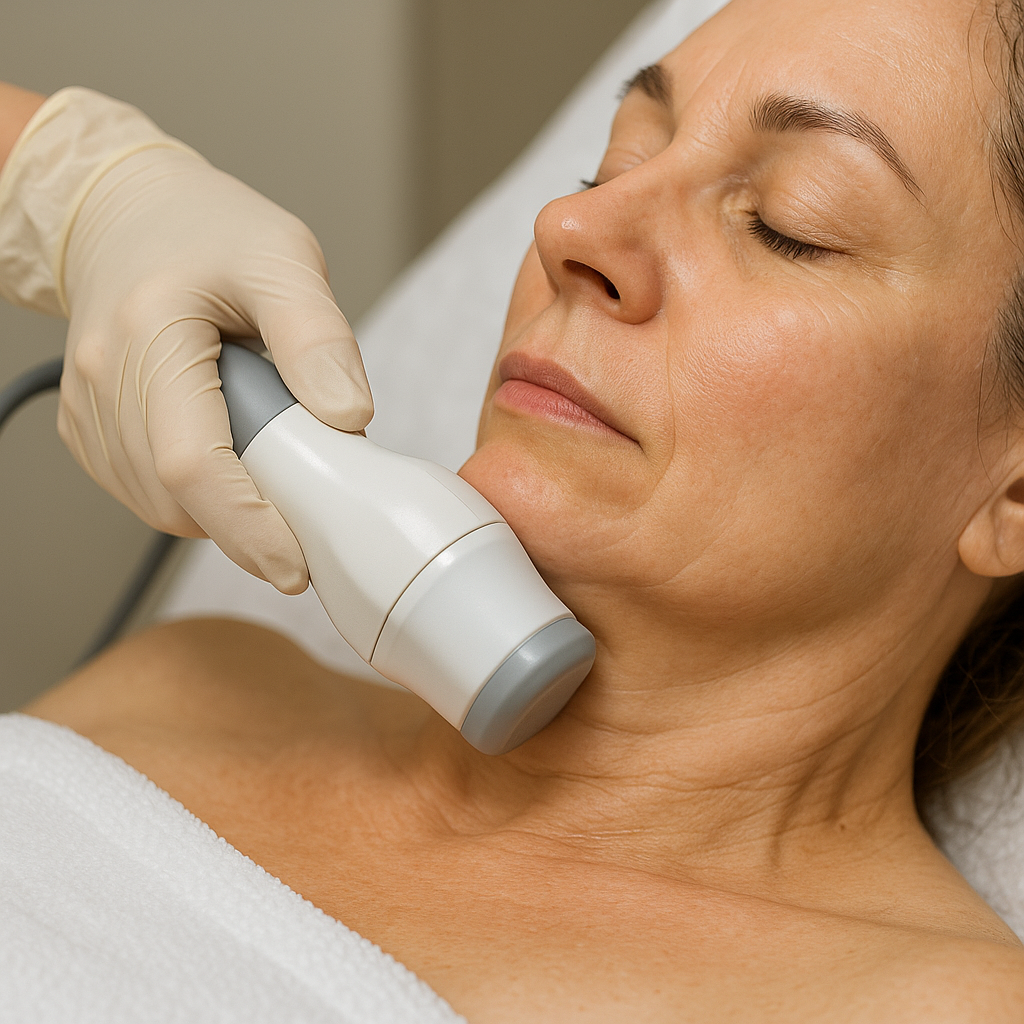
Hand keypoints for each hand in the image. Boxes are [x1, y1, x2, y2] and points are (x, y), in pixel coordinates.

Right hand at [57, 145, 372, 592]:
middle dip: (247, 525)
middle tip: (305, 503)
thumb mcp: (284, 258)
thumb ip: (318, 338)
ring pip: (159, 506)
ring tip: (267, 458)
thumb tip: (348, 419)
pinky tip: (226, 455)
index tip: (296, 564)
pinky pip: (144, 492)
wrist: (125, 214)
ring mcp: (88, 408)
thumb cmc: (209, 230)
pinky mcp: (88, 428)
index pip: (193, 464)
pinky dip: (194, 498)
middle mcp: (103, 378)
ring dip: (222, 511)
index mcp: (151, 333)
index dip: (248, 527)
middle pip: (175, 499)